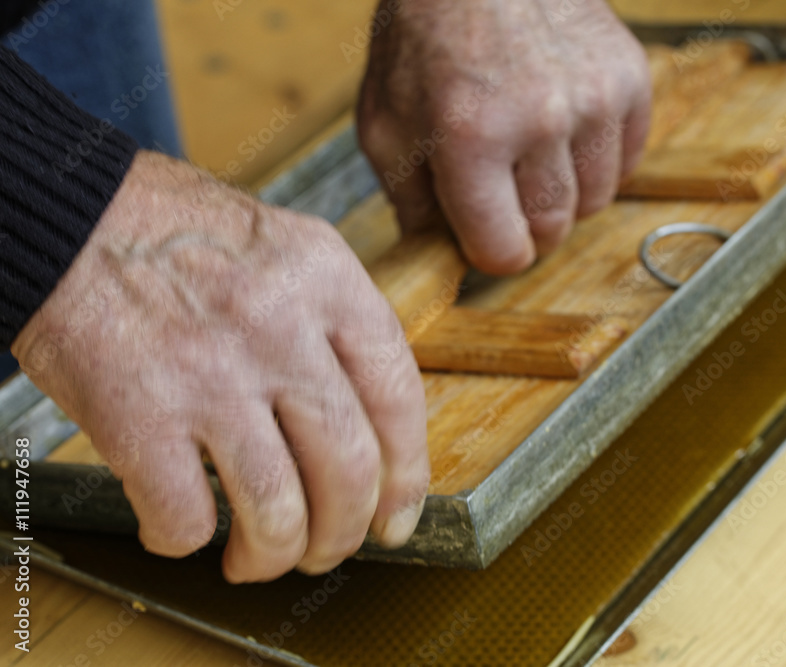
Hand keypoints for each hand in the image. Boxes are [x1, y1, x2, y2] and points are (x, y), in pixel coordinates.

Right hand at [12, 151, 428, 581]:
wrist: (64, 213)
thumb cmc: (172, 233)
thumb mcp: (283, 245)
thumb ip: (332, 321)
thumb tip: (365, 426)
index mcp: (327, 279)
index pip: (397, 397)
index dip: (406, 476)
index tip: (395, 518)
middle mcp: (279, 326)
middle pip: (348, 468)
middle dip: (343, 534)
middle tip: (325, 551)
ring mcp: (210, 373)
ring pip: (278, 510)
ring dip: (274, 556)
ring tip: (257, 560)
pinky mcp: (138, 413)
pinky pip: (186, 517)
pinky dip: (185, 541)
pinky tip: (179, 527)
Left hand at [356, 0, 650, 274]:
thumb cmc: (427, 32)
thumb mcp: (385, 119)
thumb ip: (408, 198)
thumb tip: (437, 251)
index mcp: (471, 137)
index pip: (502, 251)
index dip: (491, 252)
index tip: (486, 237)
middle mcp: (540, 120)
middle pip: (552, 231)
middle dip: (526, 227)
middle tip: (506, 197)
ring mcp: (593, 98)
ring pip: (595, 202)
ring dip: (565, 195)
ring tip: (533, 158)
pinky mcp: (628, 78)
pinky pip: (627, 161)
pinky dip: (598, 161)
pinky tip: (565, 133)